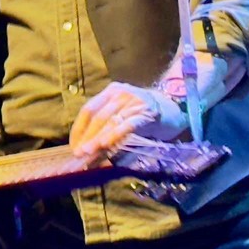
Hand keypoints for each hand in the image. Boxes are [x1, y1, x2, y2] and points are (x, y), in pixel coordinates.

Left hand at [69, 82, 186, 159]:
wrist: (174, 108)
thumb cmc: (143, 116)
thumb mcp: (122, 116)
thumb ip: (105, 129)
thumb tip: (85, 153)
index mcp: (111, 91)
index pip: (88, 110)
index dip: (79, 130)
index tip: (73, 148)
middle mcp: (120, 93)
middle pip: (97, 117)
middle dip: (86, 138)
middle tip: (78, 156)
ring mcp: (133, 101)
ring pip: (110, 122)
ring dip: (96, 141)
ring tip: (87, 156)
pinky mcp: (146, 112)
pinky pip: (126, 125)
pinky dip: (114, 135)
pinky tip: (105, 145)